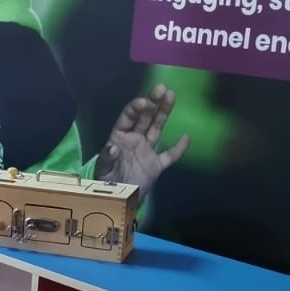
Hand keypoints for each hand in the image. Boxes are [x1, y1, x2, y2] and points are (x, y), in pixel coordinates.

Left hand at [96, 83, 190, 198]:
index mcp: (119, 138)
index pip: (127, 118)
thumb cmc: (107, 184)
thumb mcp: (103, 171)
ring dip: (164, 113)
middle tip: (162, 89)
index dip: (135, 108)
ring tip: (172, 95)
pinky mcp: (157, 165)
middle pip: (144, 118)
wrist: (118, 202)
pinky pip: (170, 155)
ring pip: (157, 129)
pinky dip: (178, 148)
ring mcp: (146, 151)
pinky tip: (186, 137)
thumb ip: (107, 158)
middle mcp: (134, 140)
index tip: (144, 102)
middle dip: (153, 103)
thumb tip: (112, 146)